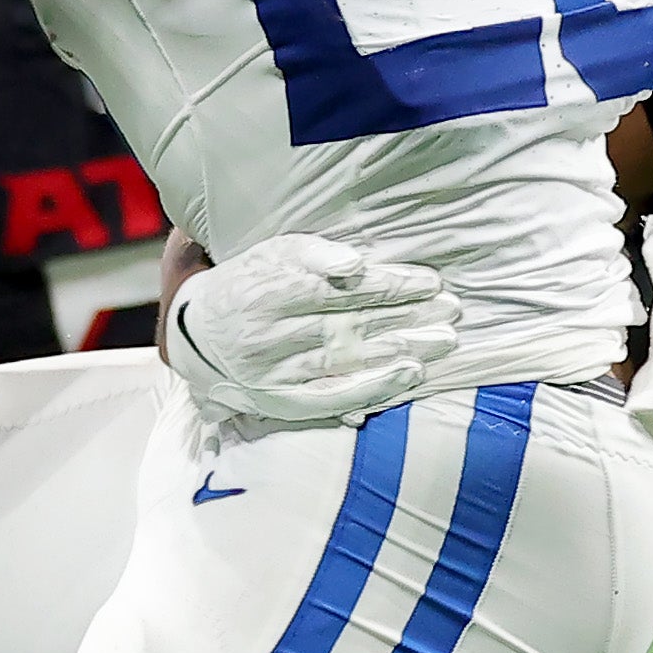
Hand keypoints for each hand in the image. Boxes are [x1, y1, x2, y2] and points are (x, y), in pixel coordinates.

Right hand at [164, 233, 465, 425]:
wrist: (200, 335)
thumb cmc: (252, 283)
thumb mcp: (275, 253)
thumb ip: (314, 254)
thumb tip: (356, 265)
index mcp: (267, 289)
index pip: (340, 289)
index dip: (388, 285)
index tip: (430, 282)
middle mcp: (268, 334)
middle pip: (349, 324)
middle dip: (406, 317)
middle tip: (453, 311)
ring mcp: (274, 371)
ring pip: (347, 360)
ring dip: (400, 350)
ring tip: (444, 341)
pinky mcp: (280, 399)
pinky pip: (332, 396)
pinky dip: (373, 387)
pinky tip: (409, 376)